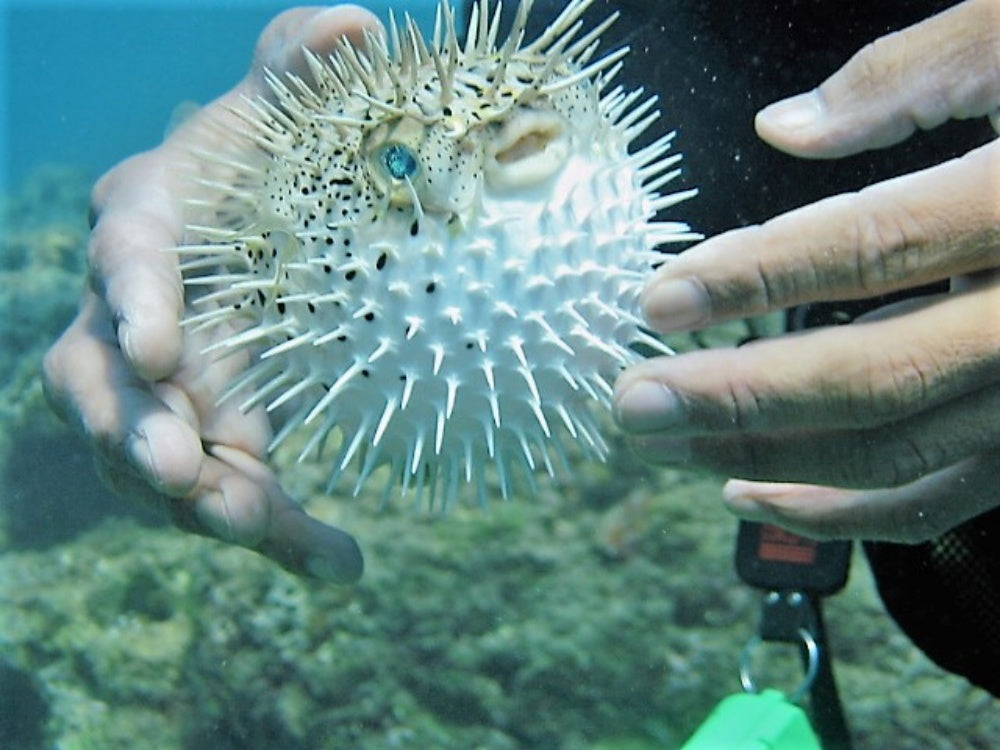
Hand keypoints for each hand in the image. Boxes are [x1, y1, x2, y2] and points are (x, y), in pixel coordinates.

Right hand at [43, 6, 380, 581]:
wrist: (275, 244)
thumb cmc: (271, 171)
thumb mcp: (286, 115)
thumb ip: (304, 69)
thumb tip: (359, 25)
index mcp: (152, 228)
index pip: (125, 255)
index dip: (132, 300)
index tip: (161, 351)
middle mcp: (132, 318)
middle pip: (105, 384)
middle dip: (135, 434)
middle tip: (183, 477)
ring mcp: (161, 393)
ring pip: (153, 459)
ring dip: (200, 500)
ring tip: (259, 529)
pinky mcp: (208, 443)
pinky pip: (232, 495)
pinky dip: (281, 534)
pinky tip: (340, 564)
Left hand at [614, 0, 999, 542]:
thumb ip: (911, 78)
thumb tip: (782, 128)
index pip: (874, 246)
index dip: (755, 278)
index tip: (656, 304)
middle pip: (874, 376)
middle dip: (740, 400)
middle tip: (634, 407)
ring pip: (898, 453)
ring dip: (771, 461)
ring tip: (671, 448)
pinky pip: (940, 499)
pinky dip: (844, 513)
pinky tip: (754, 495)